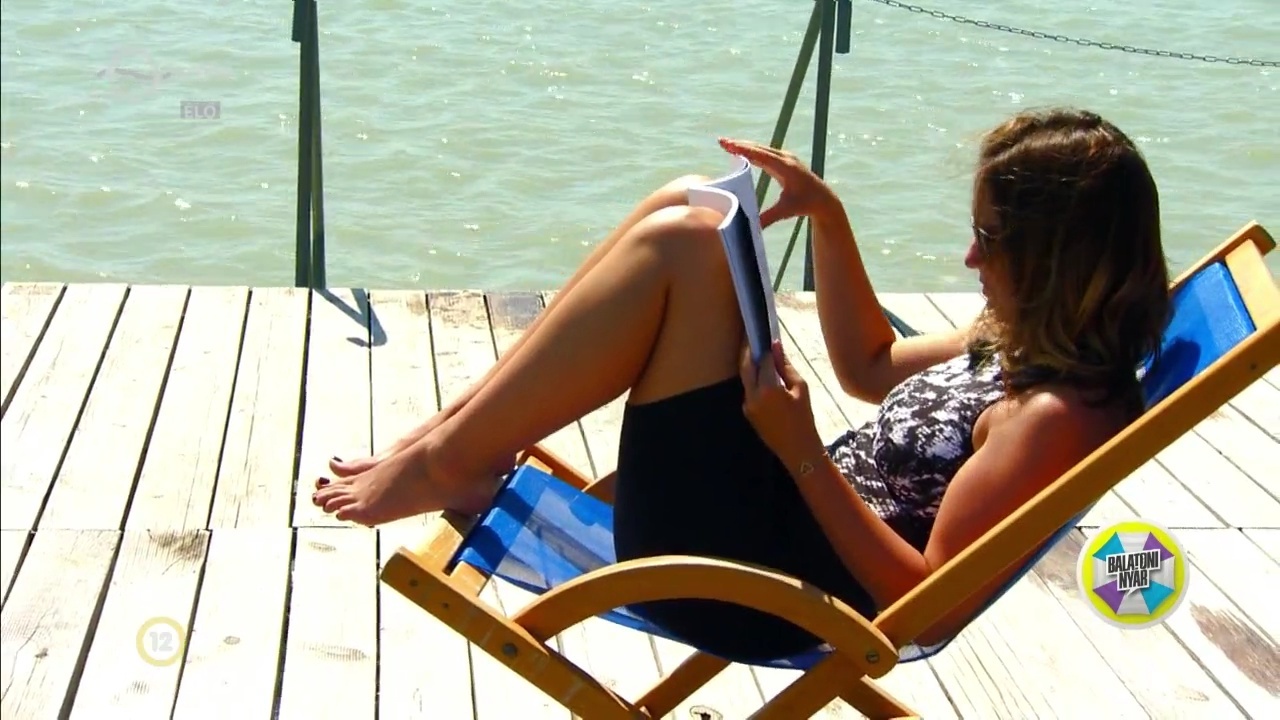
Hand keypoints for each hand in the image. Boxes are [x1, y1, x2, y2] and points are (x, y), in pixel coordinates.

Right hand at [718, 137, 836, 228]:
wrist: (823, 199)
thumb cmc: (805, 205)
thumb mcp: (785, 211)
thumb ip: (767, 218)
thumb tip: (750, 228)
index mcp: (786, 168)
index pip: (761, 155)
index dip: (744, 149)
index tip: (729, 145)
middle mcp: (786, 159)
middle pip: (759, 148)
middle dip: (739, 144)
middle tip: (721, 142)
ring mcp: (785, 158)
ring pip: (761, 149)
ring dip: (744, 146)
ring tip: (726, 145)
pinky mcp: (784, 161)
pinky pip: (765, 153)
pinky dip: (752, 151)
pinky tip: (740, 151)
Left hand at [740, 339, 823, 469]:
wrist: (797, 449)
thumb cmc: (804, 418)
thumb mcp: (801, 388)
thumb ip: (786, 366)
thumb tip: (777, 346)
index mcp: (768, 389)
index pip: (764, 361)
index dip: (767, 348)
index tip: (768, 336)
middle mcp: (753, 395)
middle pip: (746, 366)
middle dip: (749, 350)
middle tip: (753, 337)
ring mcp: (747, 404)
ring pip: (745, 378)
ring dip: (750, 364)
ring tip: (758, 352)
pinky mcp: (747, 411)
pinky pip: (748, 389)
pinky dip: (753, 379)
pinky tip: (762, 373)